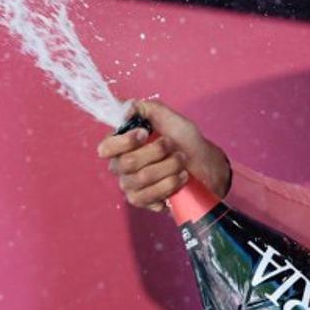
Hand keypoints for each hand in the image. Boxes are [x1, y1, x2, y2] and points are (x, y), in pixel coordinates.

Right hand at [96, 99, 230, 211]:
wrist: (203, 162)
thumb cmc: (182, 139)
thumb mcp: (165, 115)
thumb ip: (142, 108)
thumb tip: (125, 110)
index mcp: (121, 145)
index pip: (106, 147)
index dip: (124, 141)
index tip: (145, 133)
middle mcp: (120, 166)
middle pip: (128, 162)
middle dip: (157, 152)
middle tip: (173, 147)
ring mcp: (129, 186)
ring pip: (143, 178)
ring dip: (168, 167)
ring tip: (181, 162)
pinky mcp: (142, 201)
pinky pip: (150, 197)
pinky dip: (169, 185)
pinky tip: (179, 179)